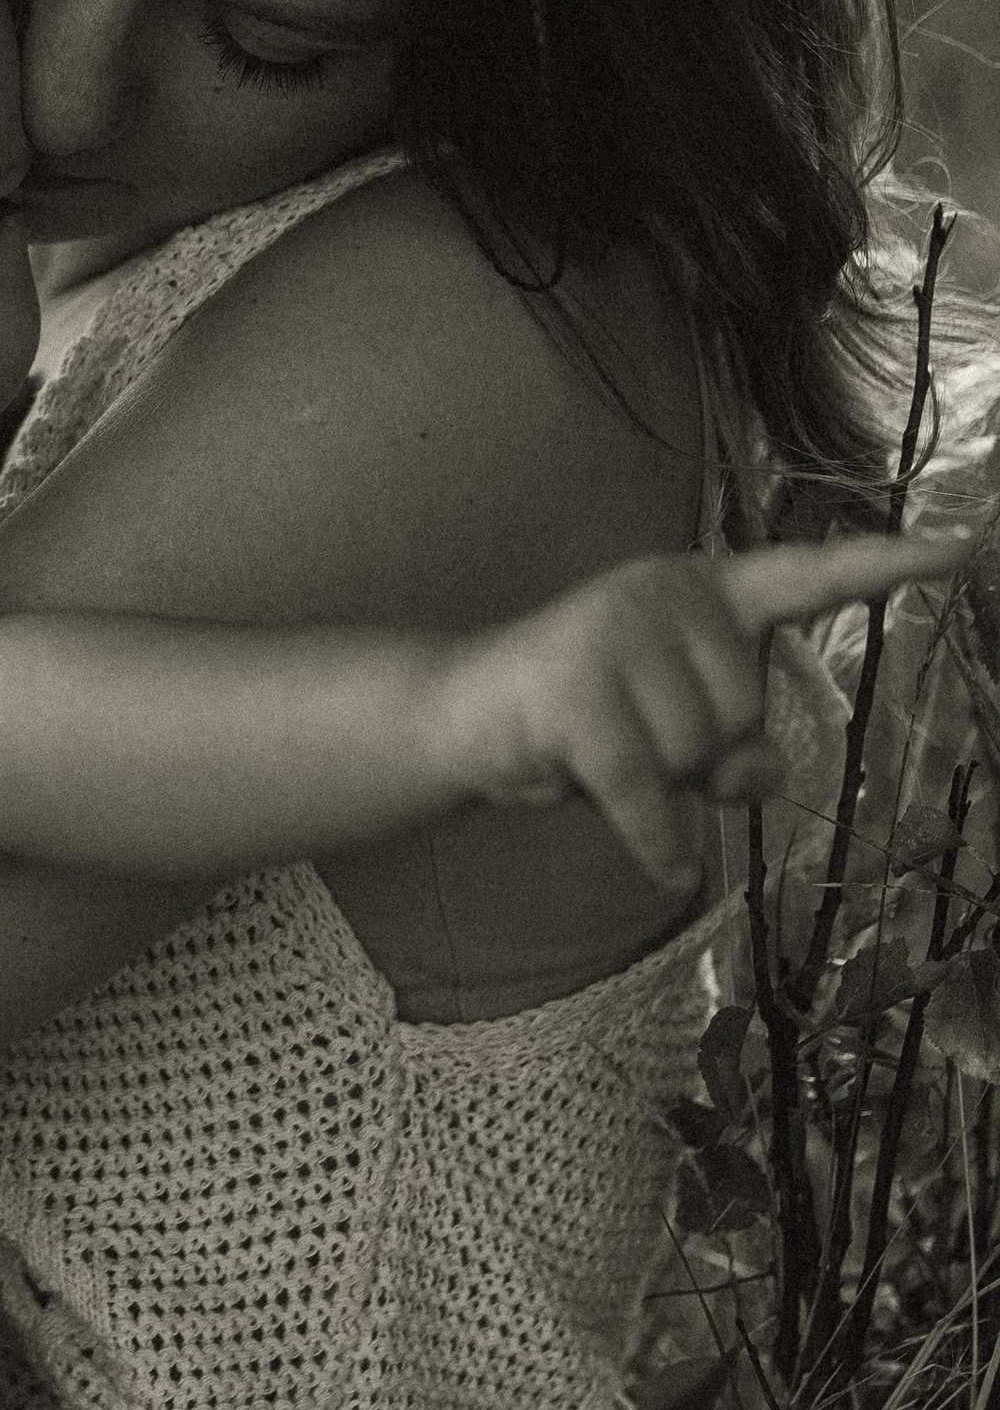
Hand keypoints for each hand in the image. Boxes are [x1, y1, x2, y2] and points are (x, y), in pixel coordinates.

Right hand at [434, 530, 968, 891]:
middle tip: (632, 740)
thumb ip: (735, 746)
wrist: (460, 720)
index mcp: (700, 589)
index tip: (961, 551)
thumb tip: (763, 774)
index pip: (805, 577)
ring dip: (662, 785)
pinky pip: (653, 793)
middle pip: (748, 713)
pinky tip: (658, 858)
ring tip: (597, 754)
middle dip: (700, 752)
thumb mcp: (675, 734)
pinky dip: (655, 839)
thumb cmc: (583, 723)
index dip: (883, 566)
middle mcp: (662, 591)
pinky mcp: (577, 692)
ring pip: (700, 755)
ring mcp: (615, 632)